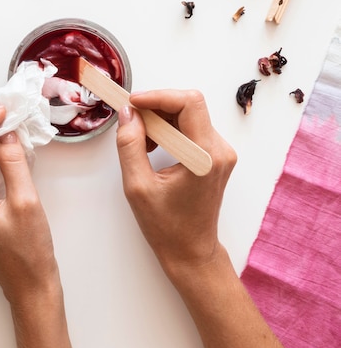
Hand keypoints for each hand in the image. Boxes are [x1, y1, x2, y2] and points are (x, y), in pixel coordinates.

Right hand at [116, 90, 236, 275]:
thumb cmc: (166, 227)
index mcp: (205, 157)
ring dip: (160, 120)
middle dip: (156, 107)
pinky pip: (190, 129)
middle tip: (130, 122)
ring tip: (139, 140)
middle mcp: (219, 150)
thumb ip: (130, 146)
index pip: (189, 103)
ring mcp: (220, 153)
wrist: (190, 251)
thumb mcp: (137, 186)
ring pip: (188, 115)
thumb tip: (127, 114)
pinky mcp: (215, 156)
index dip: (158, 96)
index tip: (132, 103)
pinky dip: (168, 130)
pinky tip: (151, 147)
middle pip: (189, 106)